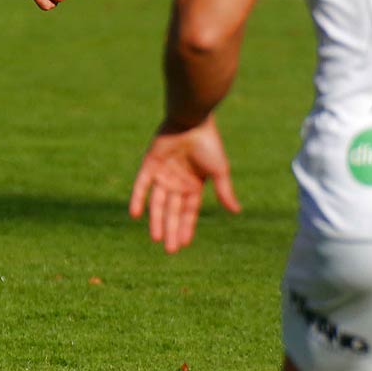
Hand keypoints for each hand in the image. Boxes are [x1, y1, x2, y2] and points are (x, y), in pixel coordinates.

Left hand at [128, 116, 241, 254]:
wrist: (192, 120)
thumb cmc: (208, 144)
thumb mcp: (219, 171)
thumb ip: (224, 191)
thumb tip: (236, 212)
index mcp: (193, 185)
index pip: (188, 212)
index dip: (186, 228)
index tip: (183, 245)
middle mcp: (177, 183)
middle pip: (172, 211)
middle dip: (171, 230)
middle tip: (169, 250)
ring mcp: (162, 174)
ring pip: (157, 203)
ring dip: (156, 220)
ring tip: (156, 238)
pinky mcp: (149, 164)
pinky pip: (141, 185)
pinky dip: (138, 199)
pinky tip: (135, 215)